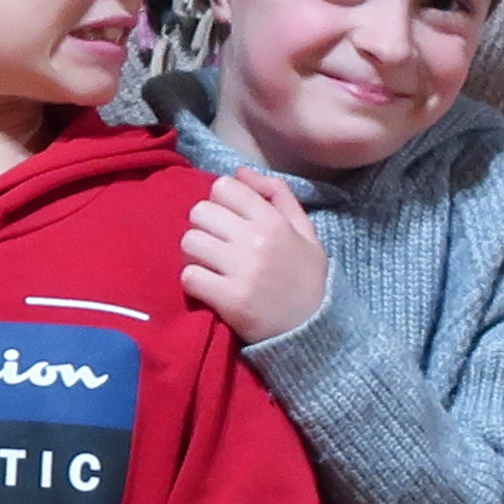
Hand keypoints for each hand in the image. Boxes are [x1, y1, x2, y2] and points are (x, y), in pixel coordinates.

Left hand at [179, 171, 327, 342]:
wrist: (314, 332)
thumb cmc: (307, 279)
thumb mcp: (306, 232)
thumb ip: (278, 195)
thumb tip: (240, 172)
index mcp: (274, 221)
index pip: (224, 187)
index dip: (219, 201)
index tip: (227, 221)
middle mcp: (257, 241)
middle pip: (200, 211)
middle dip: (204, 227)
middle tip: (216, 245)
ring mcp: (242, 270)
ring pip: (189, 241)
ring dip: (194, 254)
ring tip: (210, 266)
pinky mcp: (229, 299)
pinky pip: (189, 276)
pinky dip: (194, 282)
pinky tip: (209, 288)